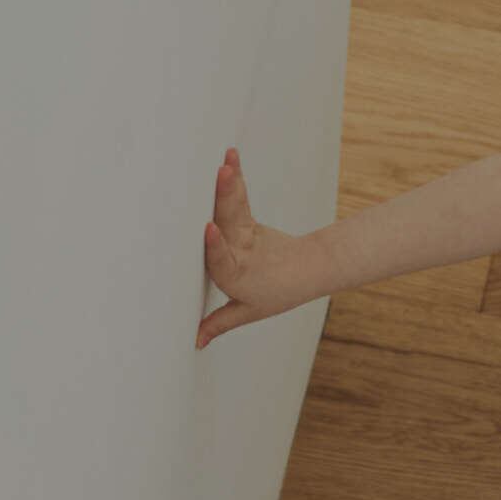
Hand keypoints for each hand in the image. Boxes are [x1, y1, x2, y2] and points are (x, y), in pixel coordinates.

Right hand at [197, 145, 326, 345]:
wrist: (305, 271)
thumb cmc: (275, 294)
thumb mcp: (246, 312)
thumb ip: (218, 323)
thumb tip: (195, 341)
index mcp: (238, 277)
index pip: (224, 261)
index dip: (216, 246)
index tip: (209, 229)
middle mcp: (242, 252)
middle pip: (231, 224)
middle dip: (225, 199)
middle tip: (222, 175)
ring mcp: (246, 234)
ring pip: (236, 208)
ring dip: (230, 183)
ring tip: (227, 161)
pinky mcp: (248, 221)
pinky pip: (239, 198)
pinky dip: (235, 178)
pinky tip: (230, 158)